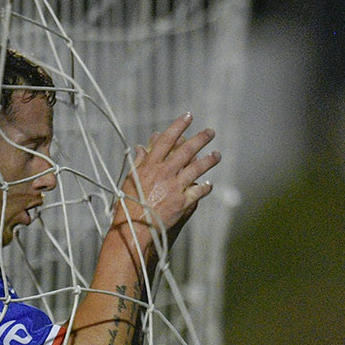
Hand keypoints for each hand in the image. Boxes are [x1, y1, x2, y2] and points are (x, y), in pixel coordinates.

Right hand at [113, 114, 219, 244]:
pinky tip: (209, 184)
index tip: (188, 116)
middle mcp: (164, 173)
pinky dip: (205, 186)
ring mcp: (175, 187)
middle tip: (210, 132)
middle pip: (187, 150)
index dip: (179, 126)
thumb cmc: (127, 205)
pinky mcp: (182, 202)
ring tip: (217, 154)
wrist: (133, 229)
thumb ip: (137, 163)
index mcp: (150, 165)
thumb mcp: (128, 180)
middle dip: (201, 138)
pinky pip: (199, 191)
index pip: (167, 139)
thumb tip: (140, 148)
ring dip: (210, 160)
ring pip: (197, 167)